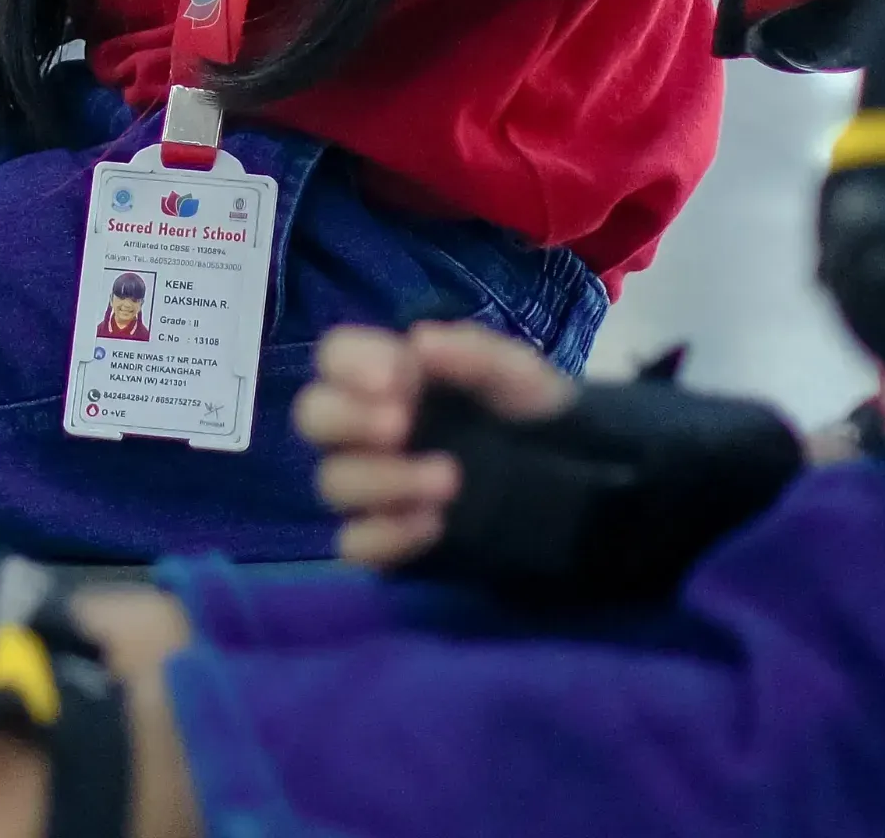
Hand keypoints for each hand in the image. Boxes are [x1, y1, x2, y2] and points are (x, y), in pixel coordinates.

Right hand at [296, 321, 579, 567]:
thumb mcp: (517, 375)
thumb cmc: (527, 414)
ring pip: (332, 482)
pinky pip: (355, 544)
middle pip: (312, 416)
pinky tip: (434, 525)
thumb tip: (421, 340)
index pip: (335, 355)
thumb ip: (474, 353)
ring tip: (449, 480)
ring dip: (383, 480)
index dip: (351, 363)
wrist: (571, 485)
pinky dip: (388, 535)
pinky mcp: (383, 539)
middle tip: (400, 425)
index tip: (396, 378)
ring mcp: (369, 487)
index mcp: (386, 375)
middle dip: (348, 419)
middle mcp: (363, 428)